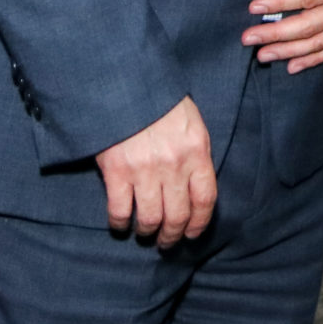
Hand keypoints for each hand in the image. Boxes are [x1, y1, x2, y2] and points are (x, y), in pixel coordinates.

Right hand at [94, 95, 214, 245]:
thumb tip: (194, 184)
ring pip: (151, 219)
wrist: (126, 81)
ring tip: (145, 234)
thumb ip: (195, 152)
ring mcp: (145, 170)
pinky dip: (120, 223)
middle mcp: (174, 164)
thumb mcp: (190, 122)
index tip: (193, 234)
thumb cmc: (160, 100)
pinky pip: (120, 210)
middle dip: (173, 235)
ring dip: (148, 232)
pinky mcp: (117, 171)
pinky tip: (120, 225)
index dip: (200, 223)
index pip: (205, 199)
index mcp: (197, 150)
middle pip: (178, 215)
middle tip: (167, 242)